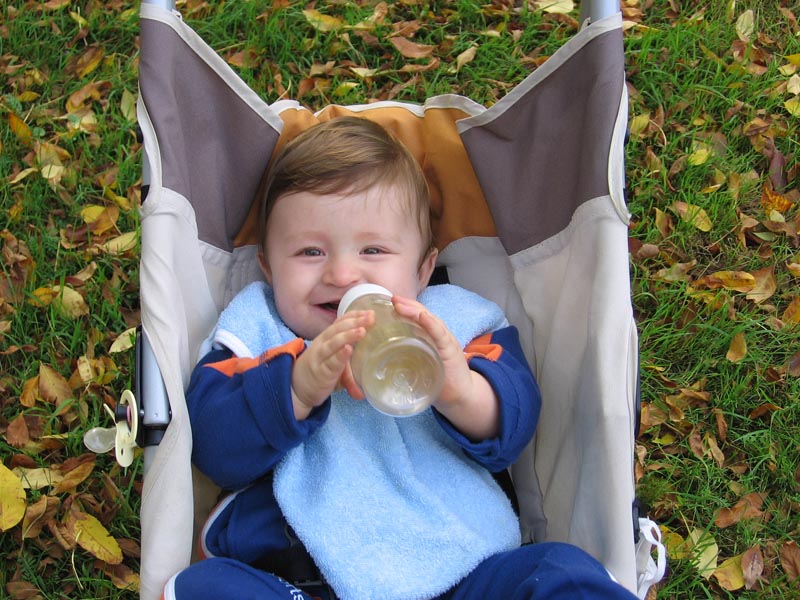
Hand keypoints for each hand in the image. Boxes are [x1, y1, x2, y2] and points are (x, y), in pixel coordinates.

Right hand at [291, 310, 373, 419]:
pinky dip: (340, 356)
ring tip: (362, 331)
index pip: (340, 322)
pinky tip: (348, 350)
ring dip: (349, 336)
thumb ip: (351, 356)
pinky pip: (331, 362)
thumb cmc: (320, 370)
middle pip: (338, 328)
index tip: (370, 312)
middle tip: (371, 317)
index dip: (354, 315)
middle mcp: (323, 343)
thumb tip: (374, 356)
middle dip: (355, 321)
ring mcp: (321, 357)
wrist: (297, 387)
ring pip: (334, 343)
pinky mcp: (321, 372)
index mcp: (327, 337)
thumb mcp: (335, 358)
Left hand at [391, 296, 498, 439]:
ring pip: (430, 320)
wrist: (462, 395)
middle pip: (422, 314)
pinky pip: (440, 334)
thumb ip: (407, 359)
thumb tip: (382, 360)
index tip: (387, 303)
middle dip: (406, 305)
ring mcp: (445, 340)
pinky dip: (431, 324)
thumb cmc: (440, 380)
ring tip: (400, 304)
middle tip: (391, 299)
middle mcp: (438, 334)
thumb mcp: (421, 366)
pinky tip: (423, 316)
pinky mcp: (450, 350)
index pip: (416, 317)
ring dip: (414, 311)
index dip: (403, 308)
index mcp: (430, 337)